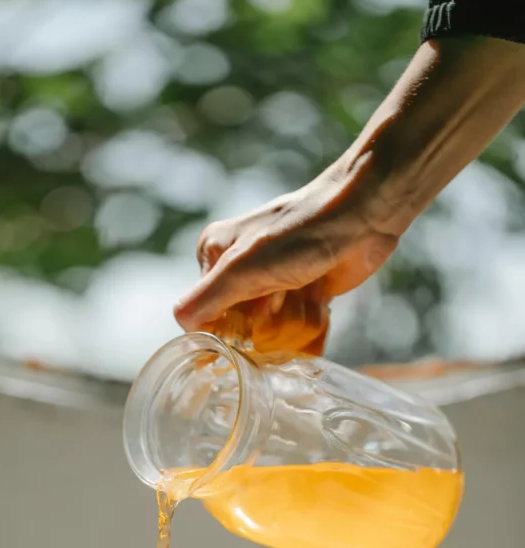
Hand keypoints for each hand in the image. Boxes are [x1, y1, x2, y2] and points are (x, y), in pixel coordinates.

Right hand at [174, 163, 398, 355]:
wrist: (365, 214)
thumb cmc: (302, 233)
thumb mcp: (244, 268)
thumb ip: (207, 299)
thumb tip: (181, 324)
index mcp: (215, 255)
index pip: (204, 315)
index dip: (231, 326)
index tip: (258, 309)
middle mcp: (238, 269)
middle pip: (242, 329)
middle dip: (270, 322)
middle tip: (289, 290)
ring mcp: (272, 282)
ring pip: (273, 333)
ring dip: (296, 320)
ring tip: (310, 289)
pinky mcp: (302, 293)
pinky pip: (297, 332)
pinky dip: (311, 326)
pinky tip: (321, 301)